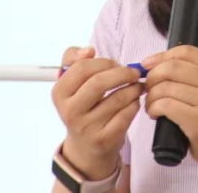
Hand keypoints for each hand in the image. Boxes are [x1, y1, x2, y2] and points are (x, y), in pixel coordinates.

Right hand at [51, 45, 142, 179]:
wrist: (85, 147)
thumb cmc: (82, 104)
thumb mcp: (71, 82)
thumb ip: (74, 58)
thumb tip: (88, 50)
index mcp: (60, 93)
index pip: (82, 67)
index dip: (104, 62)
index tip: (116, 64)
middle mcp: (70, 112)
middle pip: (99, 82)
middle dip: (122, 73)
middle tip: (134, 72)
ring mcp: (86, 128)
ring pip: (118, 98)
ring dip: (134, 87)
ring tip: (137, 85)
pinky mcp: (104, 140)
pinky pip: (127, 114)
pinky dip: (135, 103)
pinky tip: (134, 100)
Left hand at [141, 45, 197, 166]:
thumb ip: (188, 74)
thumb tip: (152, 64)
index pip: (186, 51)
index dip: (162, 55)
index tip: (147, 65)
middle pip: (173, 67)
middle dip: (153, 76)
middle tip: (147, 88)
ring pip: (167, 87)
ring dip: (151, 96)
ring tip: (151, 104)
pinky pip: (167, 105)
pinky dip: (154, 107)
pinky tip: (154, 113)